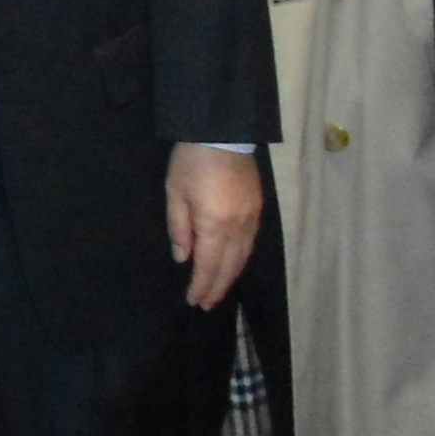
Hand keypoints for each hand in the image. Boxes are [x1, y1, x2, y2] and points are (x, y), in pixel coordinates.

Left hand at [165, 144, 261, 307]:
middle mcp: (239, 226)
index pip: (210, 266)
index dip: (202, 286)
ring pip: (244, 257)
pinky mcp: (258, 207)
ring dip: (231, 276)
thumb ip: (180, 229)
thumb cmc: (191, 161)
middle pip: (230, 266)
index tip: (194, 301)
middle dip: (218, 288)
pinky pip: (251, 242)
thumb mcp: (175, 193)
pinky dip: (241, 258)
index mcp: (216, 225)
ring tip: (219, 290)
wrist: (222, 131)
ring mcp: (252, 217)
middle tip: (207, 304)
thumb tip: (183, 258)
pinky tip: (234, 263)